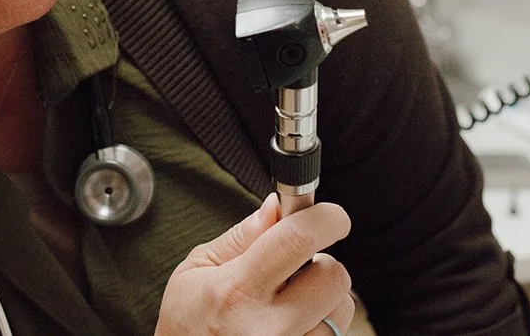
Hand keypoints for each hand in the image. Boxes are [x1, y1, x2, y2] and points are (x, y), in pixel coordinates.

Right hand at [155, 194, 354, 335]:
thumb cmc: (188, 321)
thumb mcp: (196, 269)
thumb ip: (242, 237)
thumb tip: (276, 206)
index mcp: (236, 292)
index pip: (298, 240)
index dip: (325, 219)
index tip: (331, 217)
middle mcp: (268, 329)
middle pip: (333, 276)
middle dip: (321, 263)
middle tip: (296, 269)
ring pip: (341, 309)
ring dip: (323, 298)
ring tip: (290, 303)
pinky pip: (333, 333)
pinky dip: (319, 323)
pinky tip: (292, 324)